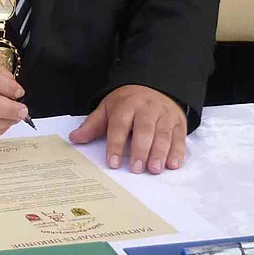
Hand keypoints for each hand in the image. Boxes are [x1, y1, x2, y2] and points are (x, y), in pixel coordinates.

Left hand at [69, 84, 186, 174]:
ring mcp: (164, 115)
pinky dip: (177, 151)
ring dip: (160, 153)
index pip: (119, 126)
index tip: (112, 163)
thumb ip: (93, 125)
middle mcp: (147, 109)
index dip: (115, 144)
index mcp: (126, 105)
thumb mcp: (108, 108)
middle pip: (144, 130)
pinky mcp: (178, 122)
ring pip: (163, 134)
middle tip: (136, 169)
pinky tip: (173, 164)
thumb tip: (74, 138)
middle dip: (140, 150)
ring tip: (154, 169)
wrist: (154, 85)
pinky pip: (179, 137)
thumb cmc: (128, 102)